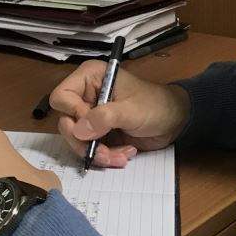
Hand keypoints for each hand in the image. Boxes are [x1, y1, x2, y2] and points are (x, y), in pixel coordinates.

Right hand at [50, 62, 190, 168]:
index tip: (93, 126)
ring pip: (76, 141)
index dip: (73, 114)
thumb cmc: (155, 105)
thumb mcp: (131, 110)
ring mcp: (90, 116)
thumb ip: (105, 117)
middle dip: (86, 142)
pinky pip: (90, 149)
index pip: (61, 97)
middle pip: (66, 123)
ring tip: (121, 156)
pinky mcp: (98, 133)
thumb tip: (78, 130)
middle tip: (105, 152)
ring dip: (98, 153)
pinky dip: (105, 157)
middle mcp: (85, 95)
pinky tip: (124, 154)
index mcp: (90, 78)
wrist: (174, 121)